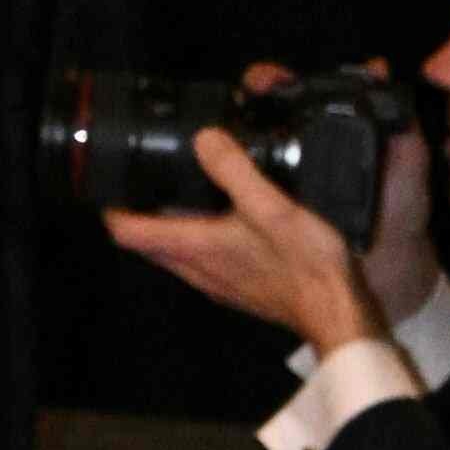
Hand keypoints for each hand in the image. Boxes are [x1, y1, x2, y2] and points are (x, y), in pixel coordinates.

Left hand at [101, 121, 397, 363]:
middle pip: (147, 243)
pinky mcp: (238, 287)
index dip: (112, 206)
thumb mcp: (271, 206)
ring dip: (173, 224)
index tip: (111, 182)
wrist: (338, 310)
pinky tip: (228, 220)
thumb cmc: (305, 264)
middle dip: (141, 212)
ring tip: (188, 191)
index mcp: (193, 247)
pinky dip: (202, 238)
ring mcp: (216, 282)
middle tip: (150, 179)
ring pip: (175, 252)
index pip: (127, 232)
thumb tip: (204, 139)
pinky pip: (204, 260)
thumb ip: (234, 171)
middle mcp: (196, 269)